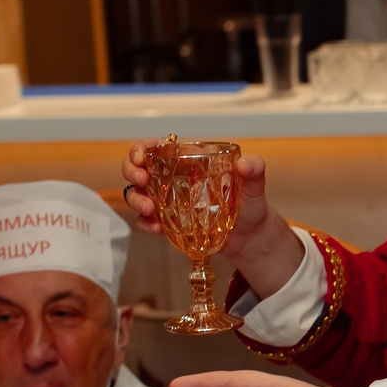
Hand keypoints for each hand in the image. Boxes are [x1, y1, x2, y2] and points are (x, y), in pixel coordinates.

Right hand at [122, 140, 308, 296]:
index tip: (141, 157)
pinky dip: (146, 224)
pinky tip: (156, 228)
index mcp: (189, 162)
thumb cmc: (250, 206)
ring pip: (137, 194)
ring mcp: (169, 201)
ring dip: (136, 199)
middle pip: (138, 168)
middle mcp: (173, 179)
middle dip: (131, 170)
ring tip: (149, 208)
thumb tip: (245, 164)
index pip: (157, 148)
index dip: (141, 148)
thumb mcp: (255, 187)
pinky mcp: (169, 223)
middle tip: (142, 180)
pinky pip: (148, 221)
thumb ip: (255, 171)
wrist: (250, 238)